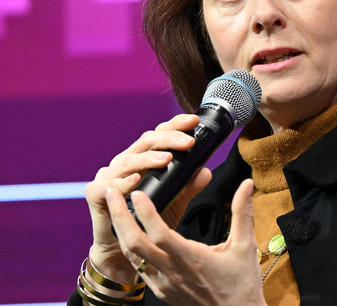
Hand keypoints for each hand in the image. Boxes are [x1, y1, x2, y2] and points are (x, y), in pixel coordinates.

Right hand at [84, 114, 211, 281]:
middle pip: (146, 140)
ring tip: (168, 159)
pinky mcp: (96, 192)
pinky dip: (124, 182)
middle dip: (169, 138)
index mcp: (144, 156)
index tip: (194, 121)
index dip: (175, 125)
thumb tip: (206, 171)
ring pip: (130, 159)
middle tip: (189, 142)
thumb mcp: (174, 201)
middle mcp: (126, 160)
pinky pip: (110, 185)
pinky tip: (136, 180)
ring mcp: (110, 174)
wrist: (123, 249)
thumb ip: (188, 186)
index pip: (160, 134)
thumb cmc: (147, 218)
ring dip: (149, 158)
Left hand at [106, 179, 266, 305]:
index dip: (146, 212)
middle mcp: (172, 272)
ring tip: (113, 206)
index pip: (160, 233)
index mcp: (191, 259)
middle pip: (135, 244)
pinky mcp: (161, 290)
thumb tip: (247, 184)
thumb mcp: (245, 246)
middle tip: (111, 192)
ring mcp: (163, 283)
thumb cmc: (241, 285)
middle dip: (119, 216)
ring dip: (120, 229)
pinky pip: (138, 266)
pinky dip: (128, 246)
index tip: (136, 192)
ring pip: (132, 255)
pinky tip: (127, 232)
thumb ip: (243, 212)